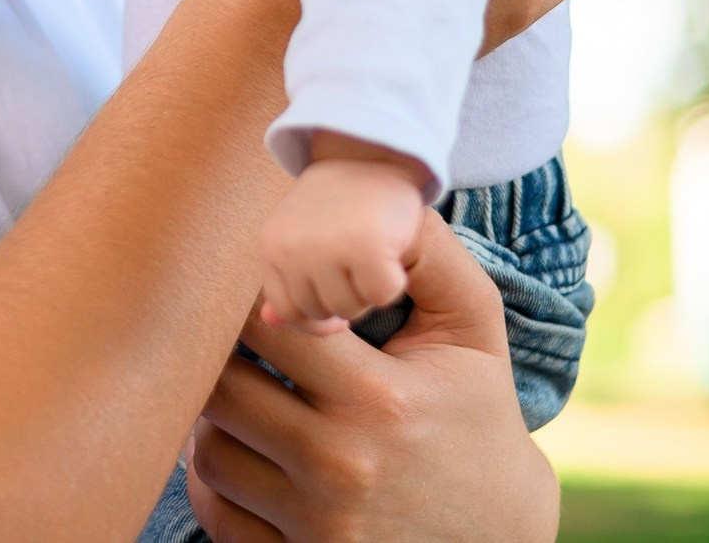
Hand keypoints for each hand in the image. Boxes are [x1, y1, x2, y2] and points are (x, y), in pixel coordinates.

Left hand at [187, 213, 558, 542]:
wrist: (500, 538)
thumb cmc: (479, 419)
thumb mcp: (474, 332)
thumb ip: (430, 255)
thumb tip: (380, 199)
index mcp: (379, 400)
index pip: (268, 327)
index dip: (252, 301)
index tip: (265, 299)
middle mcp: (340, 465)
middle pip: (221, 388)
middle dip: (219, 356)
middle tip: (234, 341)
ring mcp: (315, 522)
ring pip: (208, 449)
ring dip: (212, 417)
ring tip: (241, 392)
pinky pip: (215, 510)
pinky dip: (214, 478)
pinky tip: (245, 449)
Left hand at [255, 155, 428, 332]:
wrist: (370, 152)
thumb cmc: (339, 202)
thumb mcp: (302, 236)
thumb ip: (287, 279)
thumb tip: (271, 321)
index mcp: (271, 246)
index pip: (289, 310)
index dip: (317, 315)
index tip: (338, 303)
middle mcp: (291, 249)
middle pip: (320, 313)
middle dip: (343, 298)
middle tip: (357, 262)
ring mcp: (326, 249)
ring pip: (350, 308)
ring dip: (367, 291)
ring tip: (371, 253)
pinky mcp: (366, 248)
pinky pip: (382, 295)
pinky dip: (392, 281)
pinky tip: (389, 253)